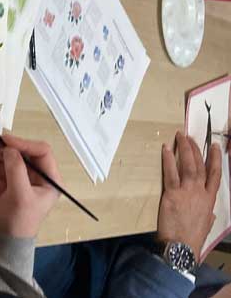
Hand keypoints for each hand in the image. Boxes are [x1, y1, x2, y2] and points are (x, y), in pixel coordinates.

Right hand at [0, 133, 60, 238]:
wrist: (3, 237)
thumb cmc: (20, 220)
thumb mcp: (21, 196)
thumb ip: (17, 170)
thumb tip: (9, 149)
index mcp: (49, 178)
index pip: (42, 152)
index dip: (25, 144)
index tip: (7, 141)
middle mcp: (36, 173)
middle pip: (24, 149)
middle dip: (8, 143)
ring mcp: (19, 173)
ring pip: (10, 151)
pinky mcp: (3, 176)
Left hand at [158, 132, 220, 259]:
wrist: (182, 245)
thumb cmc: (193, 237)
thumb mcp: (207, 223)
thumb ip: (208, 211)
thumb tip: (208, 209)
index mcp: (210, 199)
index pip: (215, 174)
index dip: (216, 159)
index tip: (215, 146)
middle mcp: (201, 192)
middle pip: (200, 165)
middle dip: (196, 149)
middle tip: (191, 137)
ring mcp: (187, 192)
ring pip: (187, 165)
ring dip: (184, 149)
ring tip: (180, 136)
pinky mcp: (172, 194)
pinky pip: (170, 172)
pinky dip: (168, 159)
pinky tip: (165, 149)